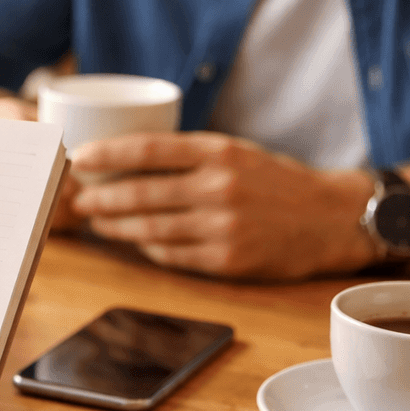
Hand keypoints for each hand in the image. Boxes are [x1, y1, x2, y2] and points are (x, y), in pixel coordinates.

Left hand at [69, 132, 373, 278]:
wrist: (331, 218)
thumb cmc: (275, 180)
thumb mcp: (236, 151)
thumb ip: (189, 155)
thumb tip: (125, 159)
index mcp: (219, 152)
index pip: (147, 149)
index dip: (106, 155)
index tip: (79, 159)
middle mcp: (219, 188)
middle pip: (140, 193)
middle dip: (100, 198)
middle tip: (78, 199)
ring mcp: (223, 227)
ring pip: (150, 228)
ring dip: (116, 226)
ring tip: (98, 222)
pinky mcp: (227, 260)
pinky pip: (172, 255)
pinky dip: (148, 248)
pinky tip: (136, 241)